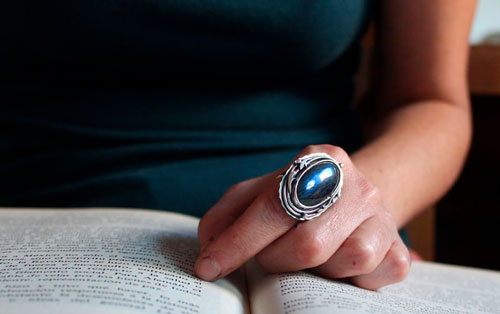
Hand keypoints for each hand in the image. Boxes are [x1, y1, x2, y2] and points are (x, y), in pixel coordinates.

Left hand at [195, 144, 409, 289]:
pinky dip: (351, 280)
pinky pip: (376, 275)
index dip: (238, 242)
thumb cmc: (301, 197)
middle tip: (268, 258)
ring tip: (308, 258)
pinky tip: (339, 266)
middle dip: (276, 260)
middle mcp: (356, 183)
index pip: (273, 206)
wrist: (355, 195)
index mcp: (319, 159)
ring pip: (347, 260)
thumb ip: (231, 212)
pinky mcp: (399, 247)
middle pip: (309, 243)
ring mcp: (382, 216)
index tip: (209, 267)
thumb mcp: (263, 192)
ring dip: (316, 270)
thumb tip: (209, 245)